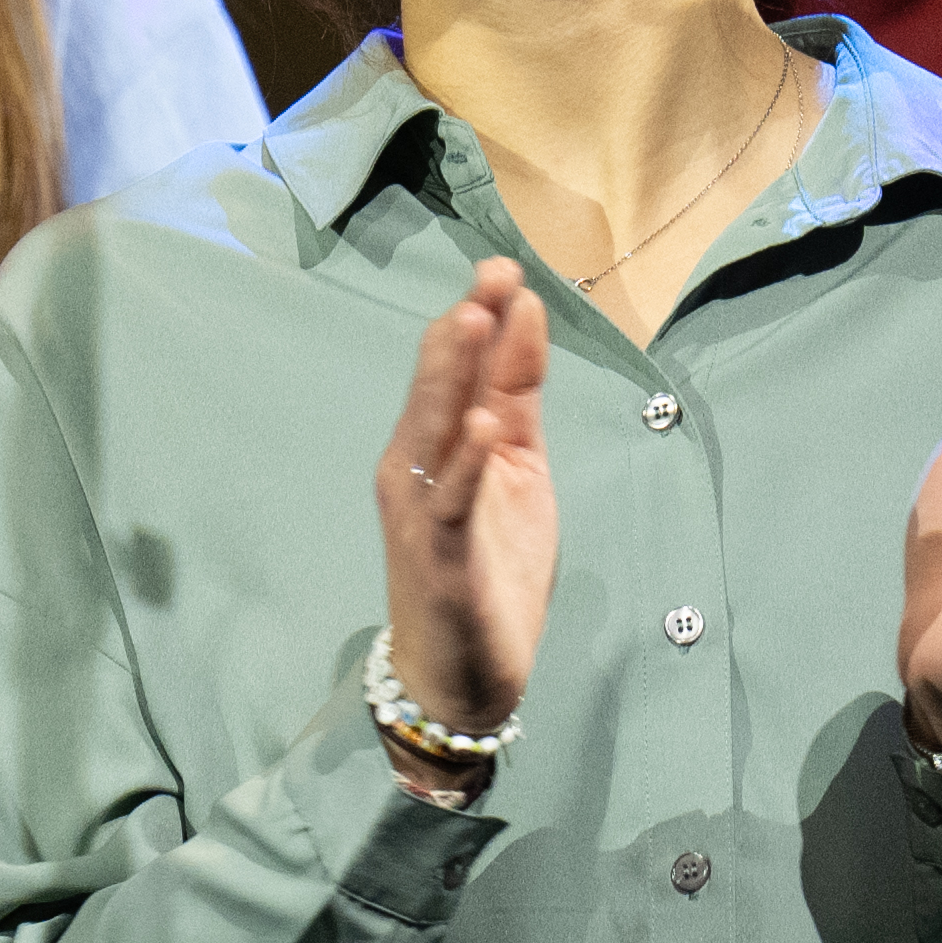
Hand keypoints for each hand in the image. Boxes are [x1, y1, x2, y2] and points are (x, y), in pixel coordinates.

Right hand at [372, 258, 557, 760]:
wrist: (459, 674)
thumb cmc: (487, 567)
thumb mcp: (517, 470)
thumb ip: (516, 399)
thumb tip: (524, 319)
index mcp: (436, 444)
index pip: (457, 368)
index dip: (482, 316)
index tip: (507, 268)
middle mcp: (417, 468)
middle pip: (438, 386)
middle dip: (465, 328)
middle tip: (492, 273)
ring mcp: (424, 511)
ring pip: (435, 432)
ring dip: (453, 377)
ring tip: (474, 320)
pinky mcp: (441, 557)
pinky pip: (454, 503)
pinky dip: (468, 464)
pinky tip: (486, 428)